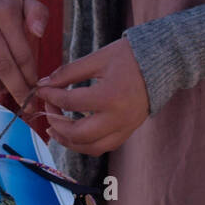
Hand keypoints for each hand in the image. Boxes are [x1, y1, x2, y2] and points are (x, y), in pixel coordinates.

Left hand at [36, 38, 149, 155]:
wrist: (163, 63)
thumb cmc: (130, 57)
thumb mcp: (97, 58)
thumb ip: (69, 72)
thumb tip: (44, 84)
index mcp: (109, 96)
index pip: (70, 102)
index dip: (51, 96)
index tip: (41, 89)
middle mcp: (118, 118)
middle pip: (78, 134)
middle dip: (56, 124)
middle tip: (47, 110)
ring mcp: (125, 128)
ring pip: (90, 148)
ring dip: (68, 141)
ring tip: (54, 129)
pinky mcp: (128, 132)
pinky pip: (103, 147)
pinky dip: (85, 144)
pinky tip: (74, 133)